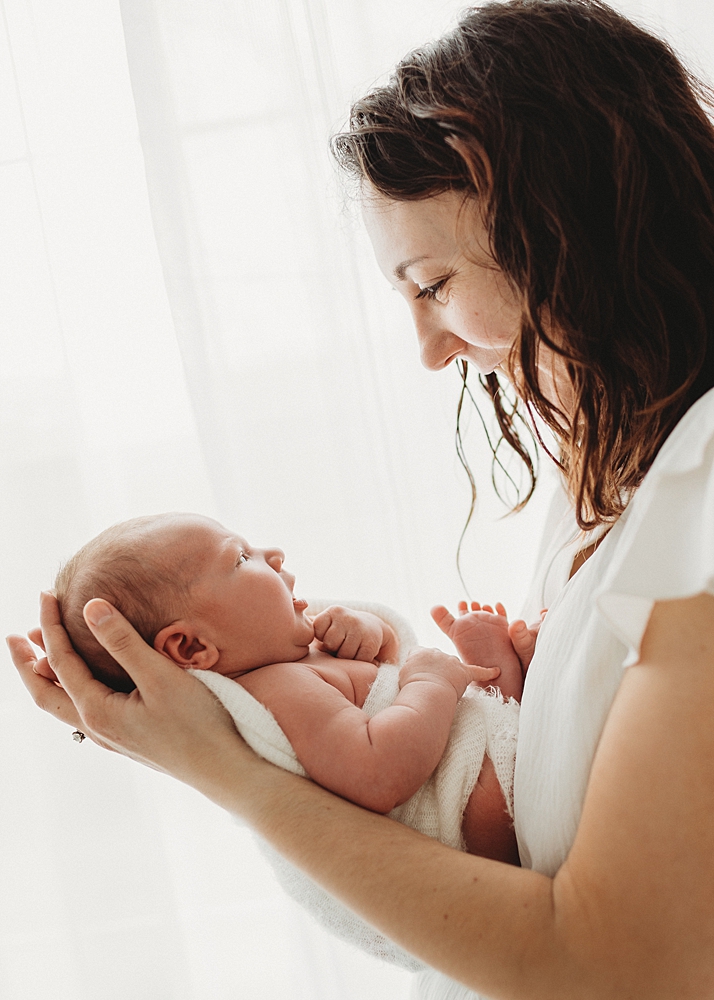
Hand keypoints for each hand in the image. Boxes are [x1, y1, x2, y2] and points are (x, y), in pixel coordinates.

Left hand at [7, 592, 254, 787]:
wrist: (223, 769)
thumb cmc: (197, 724)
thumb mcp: (159, 677)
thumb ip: (123, 642)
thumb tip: (91, 607)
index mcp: (97, 710)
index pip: (61, 660)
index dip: (51, 625)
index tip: (47, 593)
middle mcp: (96, 727)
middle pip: (46, 692)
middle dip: (27, 663)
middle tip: (13, 638)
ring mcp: (111, 736)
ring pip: (63, 705)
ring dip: (46, 678)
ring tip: (38, 657)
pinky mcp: (128, 738)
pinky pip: (83, 711)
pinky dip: (70, 691)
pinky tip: (84, 685)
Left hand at [312, 606, 395, 662]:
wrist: (371, 627)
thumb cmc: (340, 629)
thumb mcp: (327, 623)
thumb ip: (311, 626)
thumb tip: (294, 612)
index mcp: (333, 611)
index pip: (317, 631)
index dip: (322, 638)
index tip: (329, 634)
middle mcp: (347, 617)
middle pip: (331, 643)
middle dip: (334, 648)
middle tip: (341, 643)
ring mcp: (360, 629)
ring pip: (344, 654)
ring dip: (345, 656)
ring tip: (349, 647)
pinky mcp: (371, 643)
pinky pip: (358, 660)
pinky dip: (357, 660)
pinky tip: (359, 651)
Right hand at [399, 646, 499, 699]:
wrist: (426, 692)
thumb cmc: (411, 688)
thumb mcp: (401, 675)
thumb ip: (407, 670)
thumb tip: (408, 674)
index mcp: (420, 652)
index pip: (419, 653)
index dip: (419, 665)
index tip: (418, 674)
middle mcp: (437, 652)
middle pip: (438, 658)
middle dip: (436, 669)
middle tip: (431, 683)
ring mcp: (451, 661)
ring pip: (454, 665)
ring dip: (451, 673)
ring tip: (447, 685)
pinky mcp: (464, 672)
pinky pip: (479, 671)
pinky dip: (488, 672)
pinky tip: (496, 671)